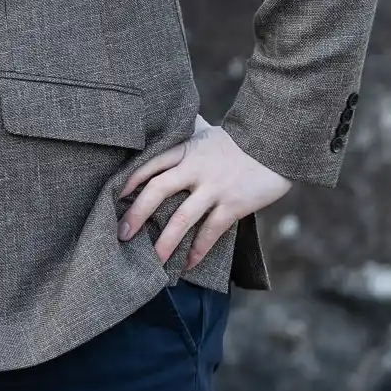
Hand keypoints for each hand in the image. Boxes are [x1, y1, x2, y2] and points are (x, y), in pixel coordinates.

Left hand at [119, 117, 291, 269]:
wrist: (276, 144)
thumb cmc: (239, 141)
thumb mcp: (208, 133)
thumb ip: (188, 136)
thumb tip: (169, 126)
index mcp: (186, 149)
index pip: (150, 164)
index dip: (130, 180)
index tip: (114, 197)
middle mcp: (196, 168)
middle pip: (157, 190)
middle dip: (137, 214)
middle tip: (122, 235)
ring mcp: (214, 187)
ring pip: (182, 218)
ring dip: (165, 242)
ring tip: (153, 262)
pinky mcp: (233, 204)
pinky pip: (210, 232)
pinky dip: (198, 251)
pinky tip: (188, 265)